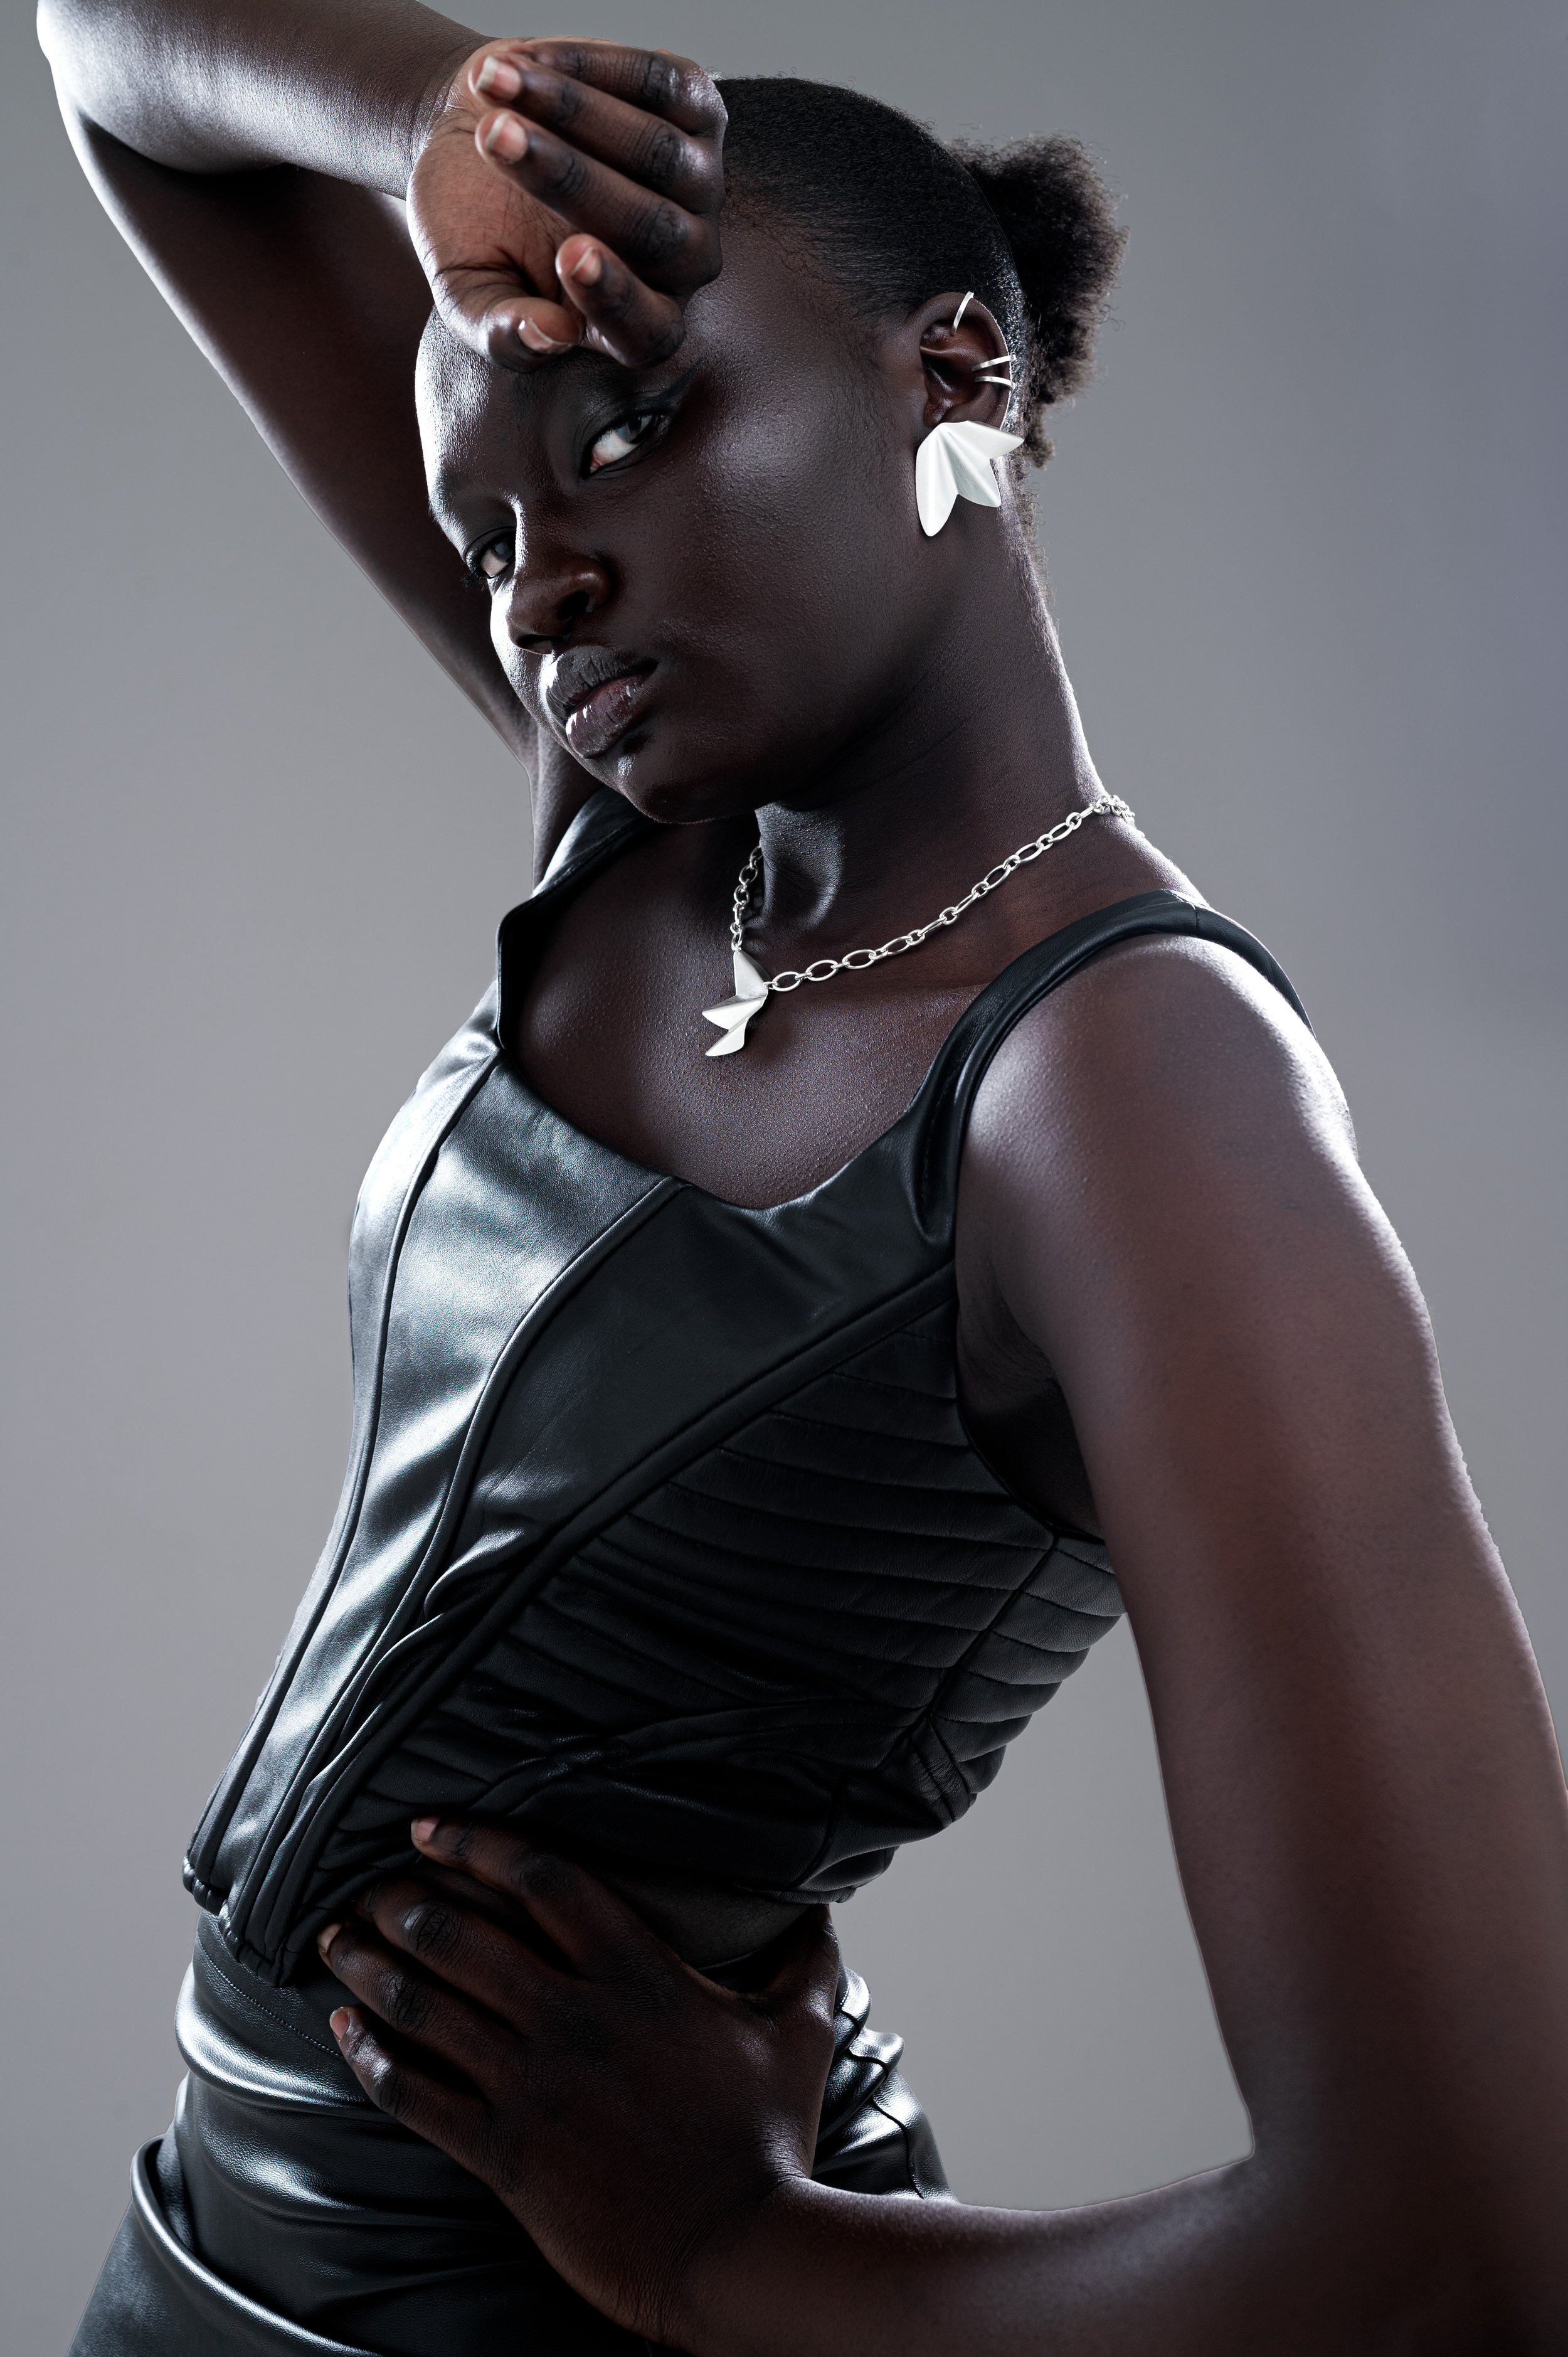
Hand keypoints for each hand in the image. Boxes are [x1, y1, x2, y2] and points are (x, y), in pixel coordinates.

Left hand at [318, 1819, 839, 2343]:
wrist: (737, 2252)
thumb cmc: (770, 2139)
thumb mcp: (798, 2031)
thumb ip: (803, 1960)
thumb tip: (821, 1908)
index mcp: (638, 1973)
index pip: (543, 1878)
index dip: (478, 1844)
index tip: (430, 1828)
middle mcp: (574, 2016)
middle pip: (464, 1934)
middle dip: (403, 1902)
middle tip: (368, 1886)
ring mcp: (534, 2084)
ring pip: (426, 2007)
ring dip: (370, 1968)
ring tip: (337, 1941)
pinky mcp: (507, 2153)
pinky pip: (415, 2095)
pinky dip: (369, 2058)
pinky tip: (342, 2034)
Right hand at [408, 39, 725, 369]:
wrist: (481, 131)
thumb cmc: (473, 227)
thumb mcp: (468, 291)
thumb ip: (500, 332)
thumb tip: (548, 339)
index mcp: (632, 324)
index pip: (649, 331)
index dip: (615, 298)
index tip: (568, 257)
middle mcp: (682, 262)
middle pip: (654, 232)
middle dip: (569, 179)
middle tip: (497, 138)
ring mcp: (698, 184)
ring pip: (656, 152)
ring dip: (570, 112)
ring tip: (493, 88)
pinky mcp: (695, 108)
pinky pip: (658, 85)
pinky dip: (589, 66)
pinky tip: (530, 60)